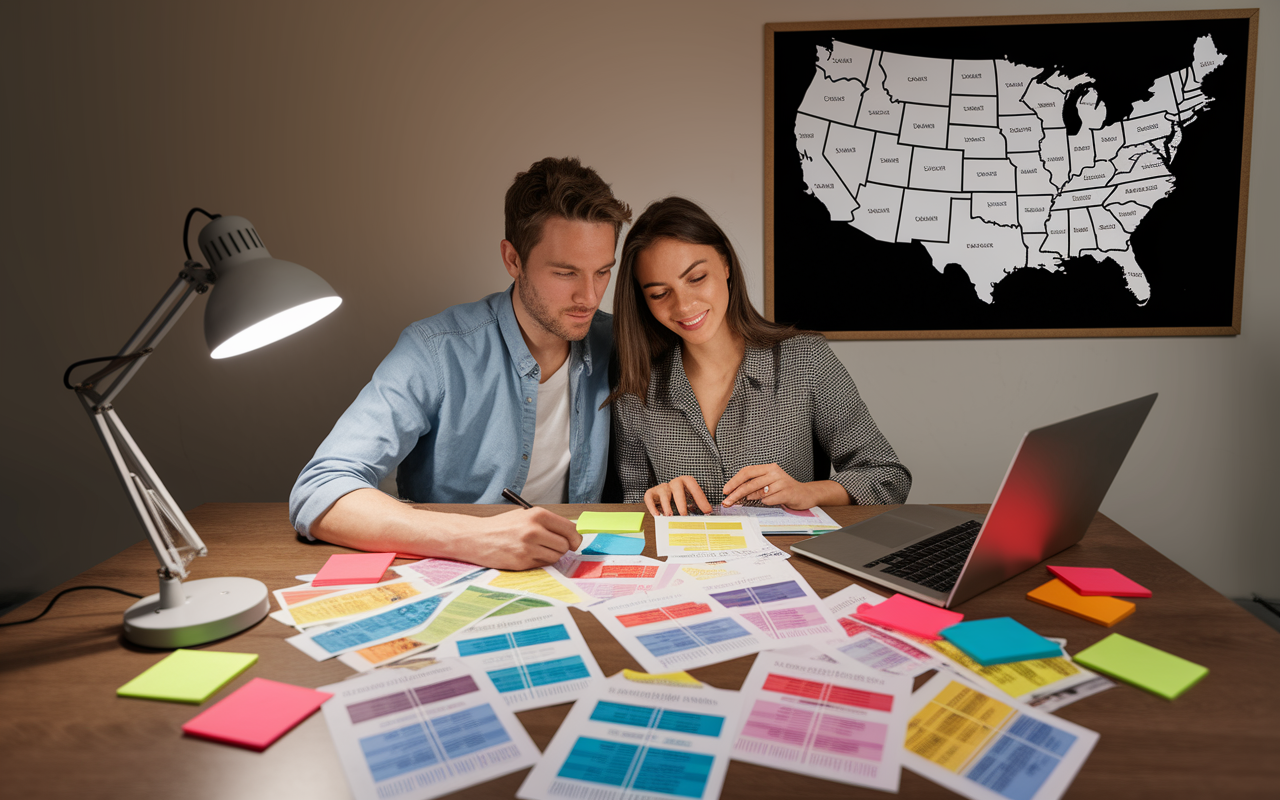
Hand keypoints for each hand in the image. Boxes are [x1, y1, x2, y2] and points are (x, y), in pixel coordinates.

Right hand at [451, 507, 582, 570]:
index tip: (574, 542)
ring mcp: (528, 547)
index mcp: (537, 515)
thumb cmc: (501, 526)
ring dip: (550, 555)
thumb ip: (546, 522)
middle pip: (565, 545)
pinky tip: (526, 555)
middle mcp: (535, 530)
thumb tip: (570, 533)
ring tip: (536, 549)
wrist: (476, 537)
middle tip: (552, 546)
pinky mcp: (522, 561)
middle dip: (562, 548)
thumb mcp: (524, 515)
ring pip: (556, 557)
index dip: (575, 537)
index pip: (570, 529)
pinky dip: (539, 562)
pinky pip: (542, 564)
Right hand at [644, 476, 711, 516]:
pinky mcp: (652, 493)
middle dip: (680, 501)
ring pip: (663, 492)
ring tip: (669, 515)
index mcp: (686, 482)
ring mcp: (662, 487)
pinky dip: (651, 506)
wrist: (668, 494)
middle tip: (683, 514)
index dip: (700, 498)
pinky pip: (649, 496)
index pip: (693, 486)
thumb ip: (699, 505)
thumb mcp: (692, 499)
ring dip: (666, 505)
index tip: (707, 511)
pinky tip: (657, 515)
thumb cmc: (682, 498)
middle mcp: (674, 483)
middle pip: (676, 487)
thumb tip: (709, 515)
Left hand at [722, 463, 817, 508]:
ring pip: (759, 492)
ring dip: (750, 499)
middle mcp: (775, 473)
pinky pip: (769, 500)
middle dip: (736, 493)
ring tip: (746, 502)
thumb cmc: (784, 489)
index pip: (747, 472)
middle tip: (727, 501)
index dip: (734, 481)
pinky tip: (768, 501)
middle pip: (750, 483)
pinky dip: (766, 502)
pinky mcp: (787, 493)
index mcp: (769, 468)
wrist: (805, 494)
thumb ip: (755, 486)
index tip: (726, 490)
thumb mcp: (769, 483)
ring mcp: (781, 482)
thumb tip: (737, 493)